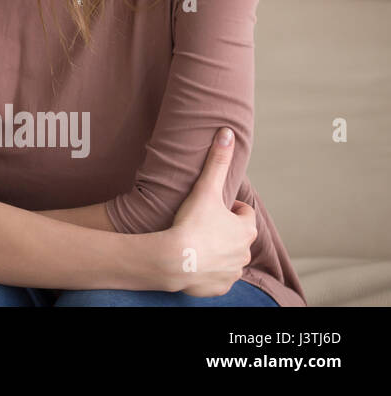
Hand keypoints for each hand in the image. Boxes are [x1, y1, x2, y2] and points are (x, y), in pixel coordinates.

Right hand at [160, 128, 257, 295]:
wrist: (174, 260)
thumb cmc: (192, 224)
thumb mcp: (205, 189)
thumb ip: (217, 161)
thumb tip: (228, 132)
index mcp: (245, 230)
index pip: (244, 214)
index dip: (229, 208)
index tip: (213, 207)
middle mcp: (245, 253)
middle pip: (237, 237)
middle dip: (223, 230)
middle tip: (201, 223)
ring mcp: (232, 272)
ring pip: (229, 258)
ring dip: (217, 251)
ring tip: (195, 242)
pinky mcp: (219, 287)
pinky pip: (217, 277)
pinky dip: (209, 270)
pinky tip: (193, 262)